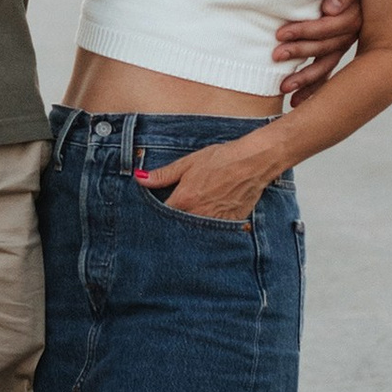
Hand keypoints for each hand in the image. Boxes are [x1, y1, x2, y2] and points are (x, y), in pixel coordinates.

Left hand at [136, 140, 277, 226]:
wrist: (252, 162)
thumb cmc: (221, 159)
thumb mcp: (189, 163)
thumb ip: (163, 174)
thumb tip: (139, 178)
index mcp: (184, 200)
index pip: (161, 215)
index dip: (156, 213)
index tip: (154, 212)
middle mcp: (197, 214)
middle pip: (177, 226)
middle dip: (172, 224)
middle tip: (173, 216)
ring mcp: (214, 222)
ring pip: (195, 231)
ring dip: (190, 227)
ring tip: (193, 217)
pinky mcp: (229, 224)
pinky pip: (214, 232)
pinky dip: (209, 228)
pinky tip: (209, 218)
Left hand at [271, 0, 362, 102]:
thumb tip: (330, 9)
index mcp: (358, 13)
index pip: (330, 27)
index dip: (306, 31)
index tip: (280, 34)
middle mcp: (354, 32)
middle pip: (327, 47)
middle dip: (300, 52)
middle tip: (274, 56)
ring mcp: (347, 42)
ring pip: (328, 64)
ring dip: (306, 77)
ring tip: (284, 89)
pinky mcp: (339, 48)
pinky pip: (329, 71)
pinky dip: (315, 86)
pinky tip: (299, 101)